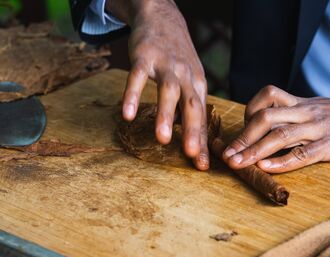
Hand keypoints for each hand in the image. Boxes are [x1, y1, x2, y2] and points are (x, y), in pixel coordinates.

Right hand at [106, 0, 208, 169]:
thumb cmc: (178, 56)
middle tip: (191, 155)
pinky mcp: (145, 57)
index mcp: (198, 85)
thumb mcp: (191, 79)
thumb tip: (193, 138)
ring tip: (161, 140)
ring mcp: (166, 66)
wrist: (163, 17)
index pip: (201, 118)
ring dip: (165, 116)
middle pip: (192, 106)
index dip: (202, 142)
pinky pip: (138, 77)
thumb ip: (190, 107)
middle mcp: (186, 76)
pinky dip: (132, 95)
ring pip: (168, 92)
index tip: (202, 165)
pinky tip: (128, 114)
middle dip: (192, 132)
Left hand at [223, 85, 329, 172]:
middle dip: (242, 136)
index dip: (248, 112)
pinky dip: (283, 161)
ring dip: (254, 150)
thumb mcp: (319, 109)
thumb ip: (296, 116)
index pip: (267, 97)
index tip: (239, 131)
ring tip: (236, 164)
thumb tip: (272, 130)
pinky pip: (304, 153)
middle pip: (266, 117)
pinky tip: (266, 168)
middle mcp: (306, 112)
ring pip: (280, 134)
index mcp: (302, 103)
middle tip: (227, 155)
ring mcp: (319, 128)